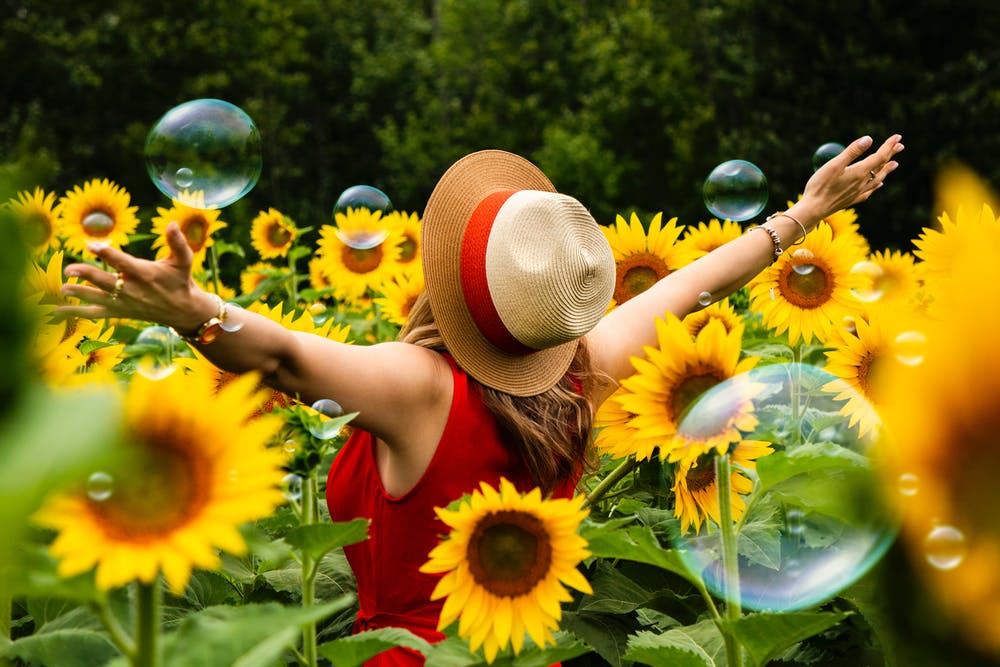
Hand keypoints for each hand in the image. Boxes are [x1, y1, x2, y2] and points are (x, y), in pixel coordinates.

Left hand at [58, 221, 218, 332]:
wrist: (182, 311)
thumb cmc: (181, 281)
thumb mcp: (183, 261)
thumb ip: (178, 242)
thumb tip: (173, 223)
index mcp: (145, 274)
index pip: (123, 263)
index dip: (107, 254)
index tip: (92, 245)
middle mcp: (132, 290)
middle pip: (105, 282)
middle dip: (87, 275)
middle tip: (69, 269)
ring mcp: (124, 303)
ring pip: (97, 298)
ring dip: (78, 293)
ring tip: (62, 287)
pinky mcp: (118, 311)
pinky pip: (93, 313)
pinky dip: (74, 312)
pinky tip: (55, 310)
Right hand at [799, 134, 903, 220]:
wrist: (814, 209)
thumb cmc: (820, 186)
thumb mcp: (834, 165)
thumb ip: (852, 152)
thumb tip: (869, 139)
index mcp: (859, 172)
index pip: (879, 156)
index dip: (889, 146)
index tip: (898, 136)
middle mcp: (862, 183)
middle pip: (881, 166)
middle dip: (890, 154)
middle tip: (900, 145)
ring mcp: (858, 192)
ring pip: (877, 179)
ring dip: (886, 170)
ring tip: (894, 164)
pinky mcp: (852, 200)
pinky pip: (869, 191)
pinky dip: (876, 185)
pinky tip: (878, 184)